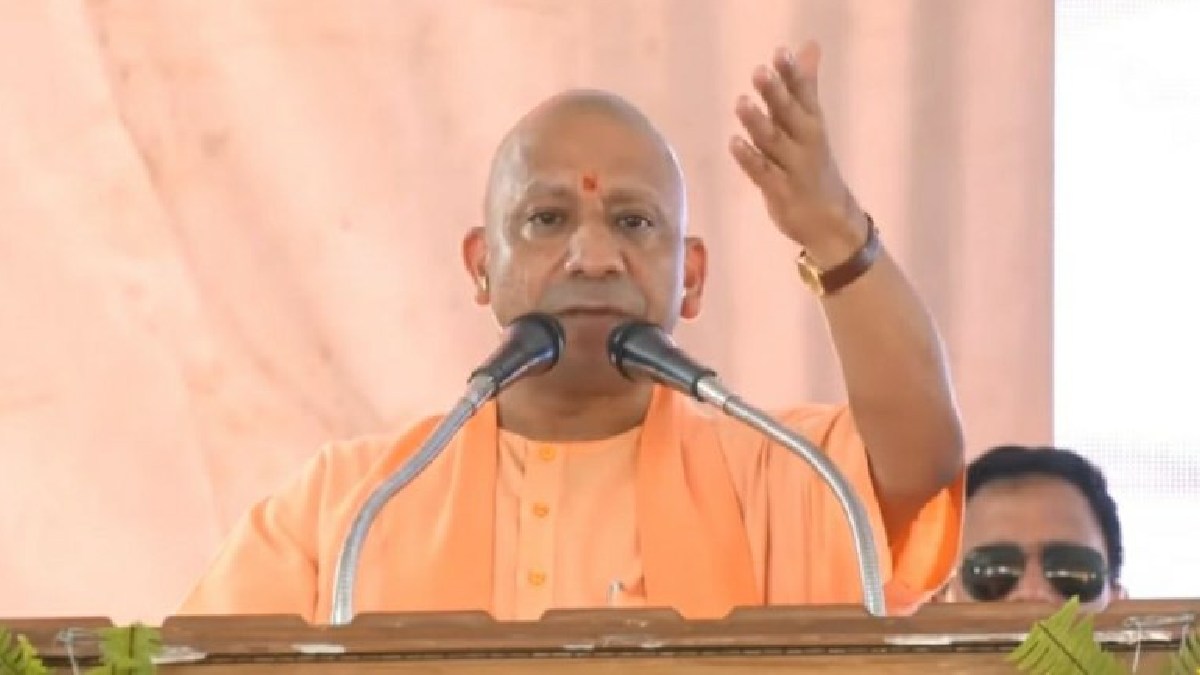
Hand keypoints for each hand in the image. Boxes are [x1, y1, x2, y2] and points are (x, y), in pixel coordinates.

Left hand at [730, 41, 868, 265]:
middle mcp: (805, 143)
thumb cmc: (814, 167)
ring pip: (774, 143)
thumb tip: (809, 46)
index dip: (792, 74)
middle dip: (776, 94)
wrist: (831, 221)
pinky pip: (763, 173)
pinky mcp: (780, 192)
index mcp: (813, 124)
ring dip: (758, 123)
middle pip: (789, 115)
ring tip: (741, 102)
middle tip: (760, 72)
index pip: (804, 94)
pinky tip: (734, 143)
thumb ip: (806, 86)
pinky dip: (749, 158)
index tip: (780, 52)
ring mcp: (793, 169)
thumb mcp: (813, 124)